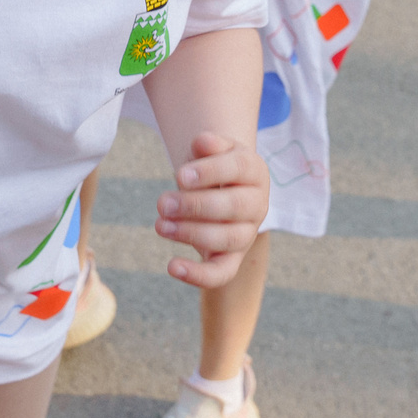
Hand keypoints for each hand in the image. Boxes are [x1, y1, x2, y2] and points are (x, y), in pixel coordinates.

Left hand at [154, 130, 267, 288]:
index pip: (238, 169)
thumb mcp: (214, 150)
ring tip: (160, 225)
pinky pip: (222, 273)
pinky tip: (172, 266)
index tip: (179, 176)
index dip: (209, 173)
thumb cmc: (213, 167)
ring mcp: (246, 234)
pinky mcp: (232, 259)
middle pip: (234, 207)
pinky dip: (198, 274)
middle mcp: (257, 204)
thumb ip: (209, 144)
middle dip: (195, 205)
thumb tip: (201, 142)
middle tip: (162, 203)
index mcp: (255, 171)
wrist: (222, 191)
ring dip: (191, 233)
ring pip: (227, 239)